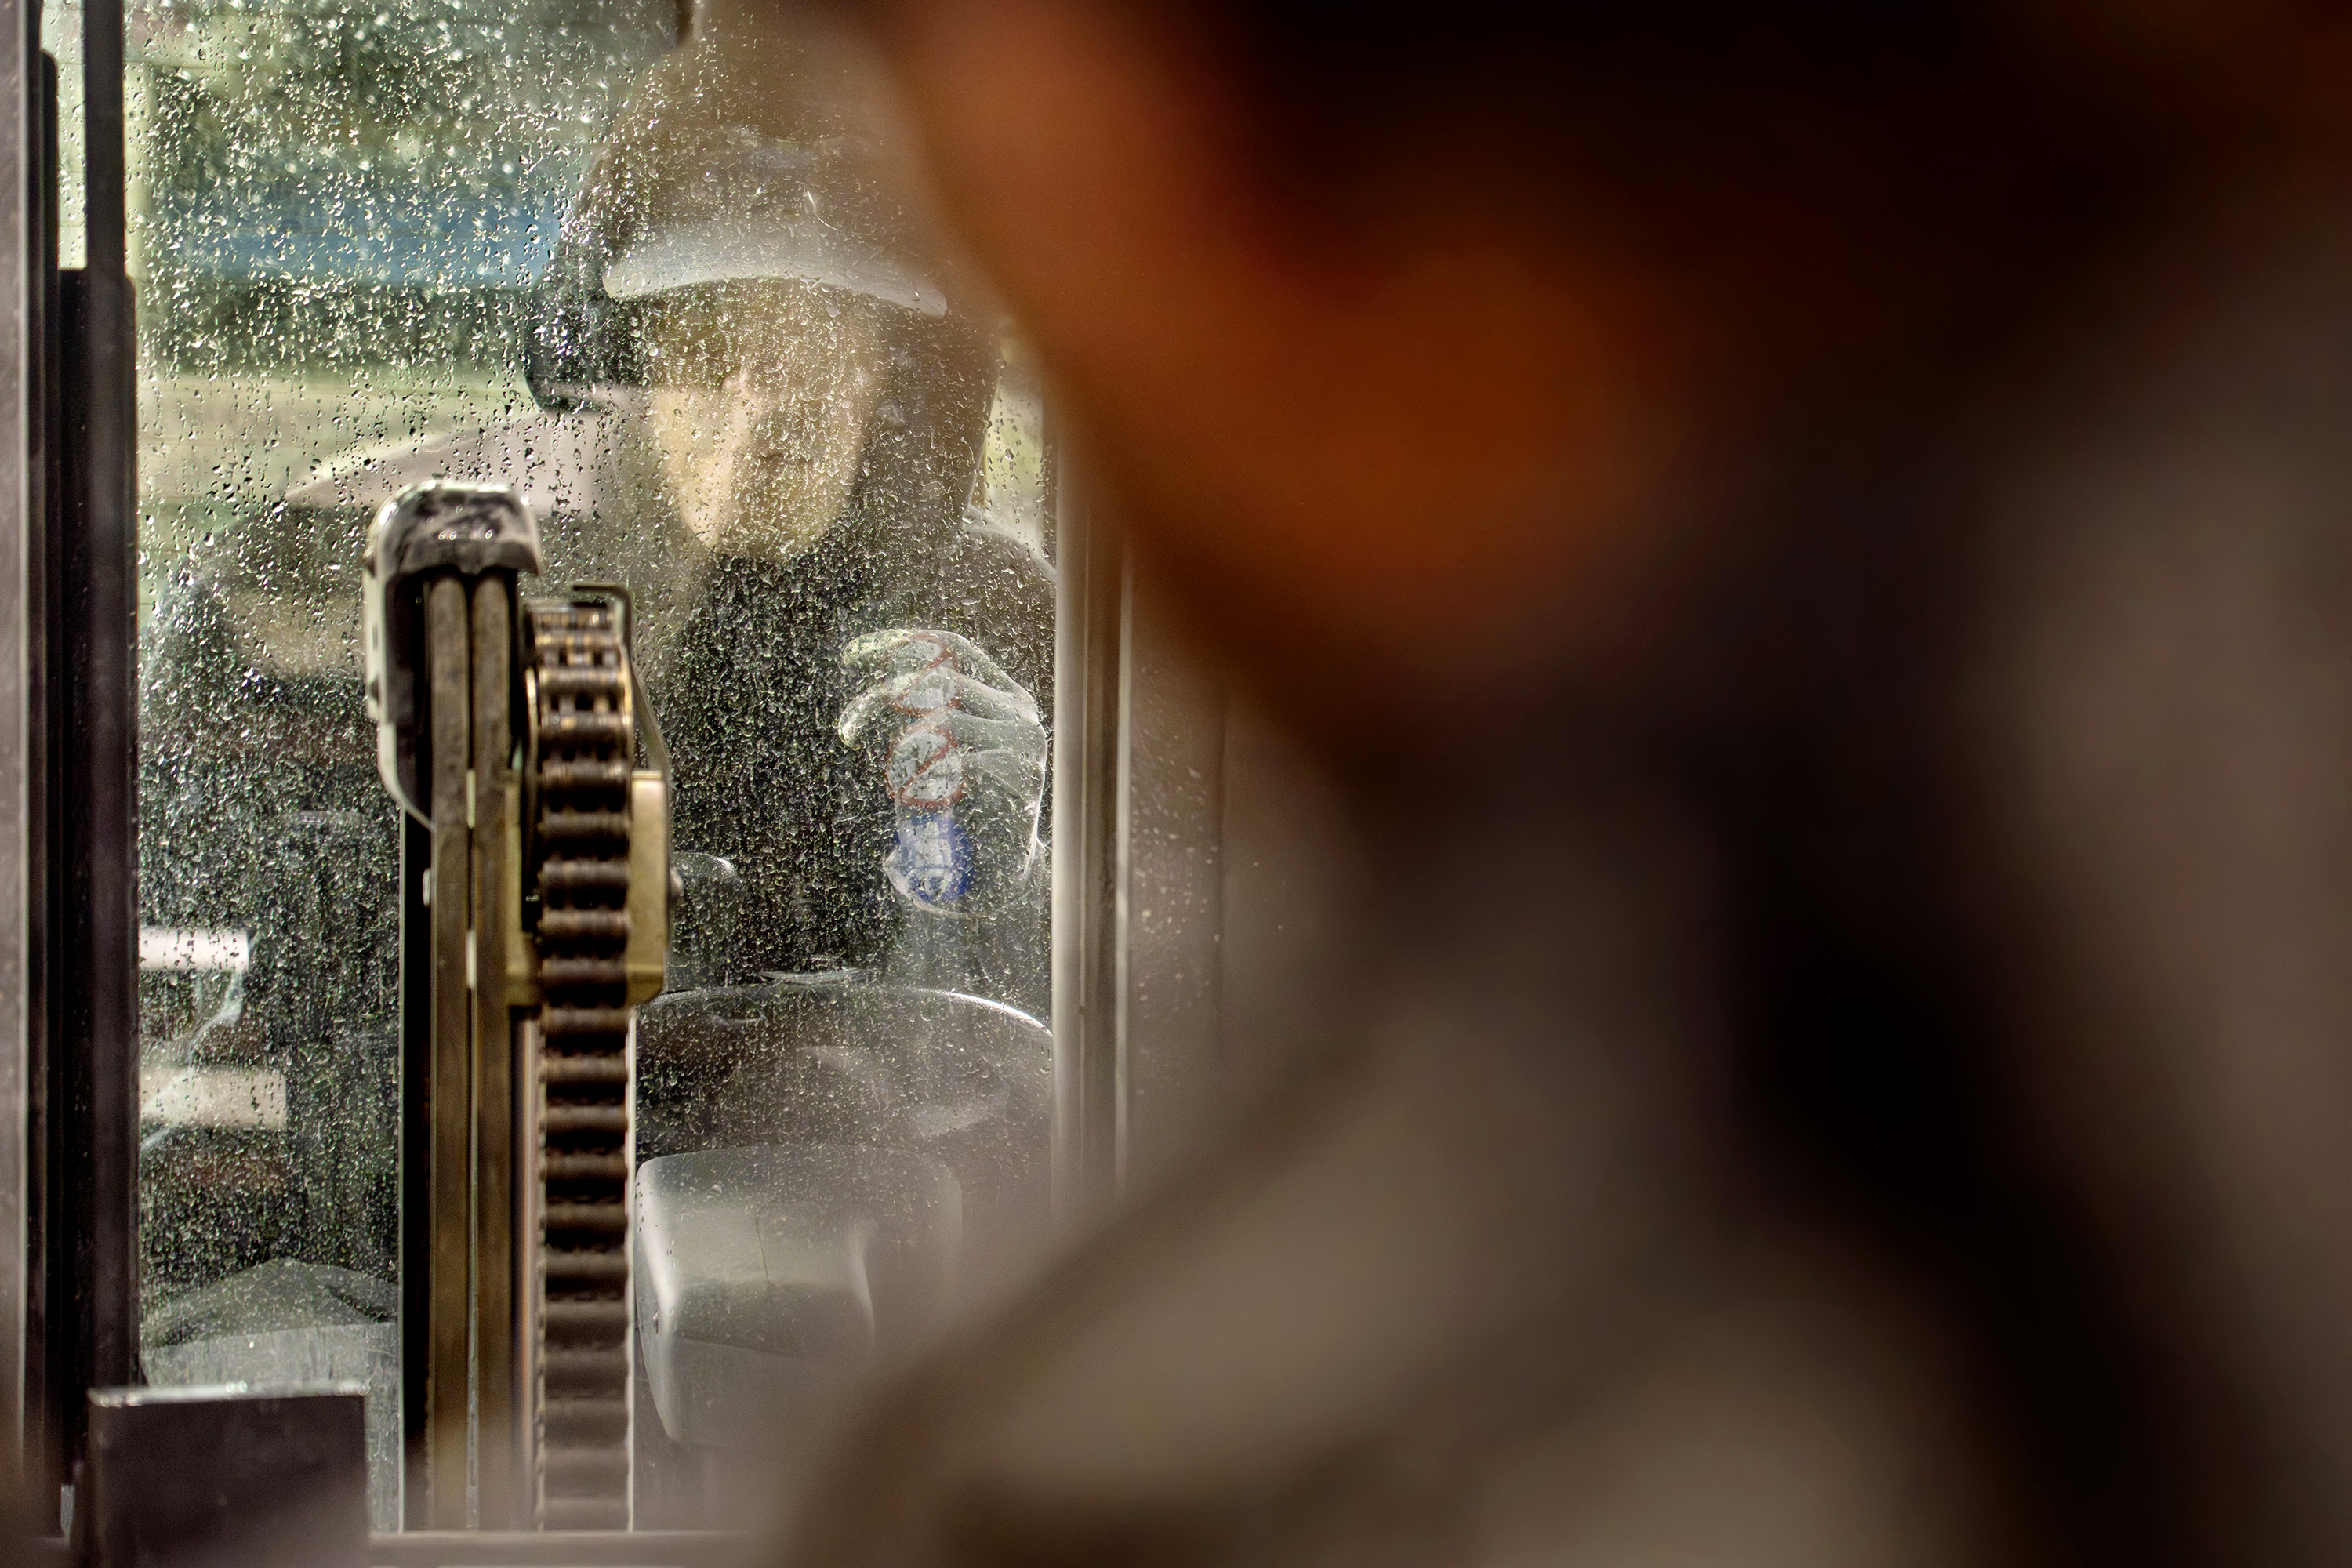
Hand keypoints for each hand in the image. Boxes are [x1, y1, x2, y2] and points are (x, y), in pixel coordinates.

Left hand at [837, 628, 1045, 913]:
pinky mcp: (1016, 775)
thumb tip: (882, 682)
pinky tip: (924, 807)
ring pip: (940, 724)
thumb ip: (928, 715)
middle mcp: (1019, 713)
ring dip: (904, 756)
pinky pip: (952, 765)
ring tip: (900, 786)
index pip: (952, 649)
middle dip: (881, 699)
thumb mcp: (947, 750)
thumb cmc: (965, 808)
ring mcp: (1022, 742)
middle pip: (936, 682)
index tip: (853, 655)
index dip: (901, 644)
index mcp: (1007, 697)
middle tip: (847, 725)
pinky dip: (925, 785)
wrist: (1003, 869)